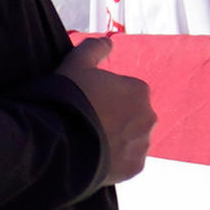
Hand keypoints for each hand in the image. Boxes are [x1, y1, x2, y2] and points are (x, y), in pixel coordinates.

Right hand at [60, 41, 159, 184]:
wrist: (60, 141)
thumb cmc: (68, 98)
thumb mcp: (76, 63)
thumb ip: (94, 49)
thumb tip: (108, 42)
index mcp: (139, 90)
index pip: (125, 90)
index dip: (103, 95)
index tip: (86, 100)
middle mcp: (149, 117)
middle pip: (131, 115)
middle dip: (115, 117)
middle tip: (87, 120)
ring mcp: (143, 144)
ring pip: (131, 138)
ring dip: (116, 138)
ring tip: (88, 139)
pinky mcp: (135, 167)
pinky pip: (127, 160)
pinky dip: (115, 158)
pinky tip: (94, 154)